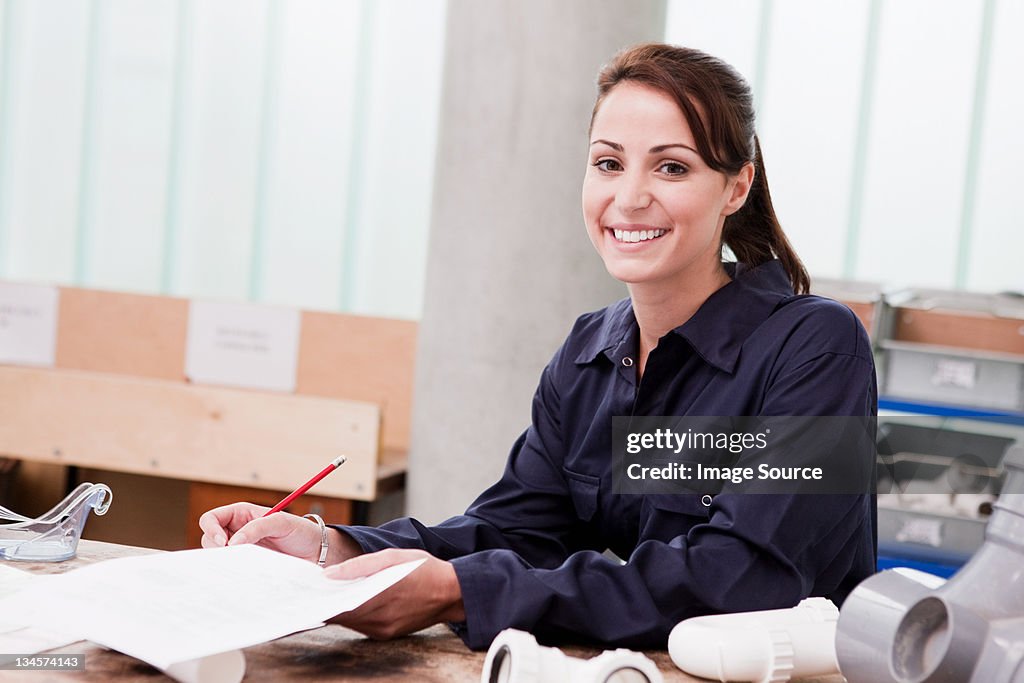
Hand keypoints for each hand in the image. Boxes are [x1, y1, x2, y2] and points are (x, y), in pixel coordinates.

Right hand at [198, 502, 361, 564]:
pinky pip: (231, 570)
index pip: (212, 518)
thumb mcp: (282, 522)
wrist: (317, 552)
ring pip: (217, 557)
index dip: (211, 529)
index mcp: (242, 514)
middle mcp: (237, 531)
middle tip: (233, 557)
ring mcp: (241, 550)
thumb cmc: (302, 532)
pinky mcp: (247, 566)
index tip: (224, 543)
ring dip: (224, 561)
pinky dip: (232, 573)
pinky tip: (243, 574)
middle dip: (215, 548)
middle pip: (209, 539)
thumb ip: (257, 528)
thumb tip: (233, 543)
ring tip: (241, 565)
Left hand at [324, 549, 464, 639]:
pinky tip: (354, 600)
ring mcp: (383, 630)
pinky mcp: (388, 635)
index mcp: (378, 599)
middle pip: (340, 616)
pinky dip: (355, 614)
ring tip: (333, 592)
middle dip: (327, 603)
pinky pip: (363, 625)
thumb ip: (359, 566)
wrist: (452, 592)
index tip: (306, 592)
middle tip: (315, 590)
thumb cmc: (424, 569)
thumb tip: (329, 575)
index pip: (335, 607)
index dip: (318, 601)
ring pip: (350, 622)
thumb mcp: (392, 556)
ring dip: (341, 608)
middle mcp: (379, 621)